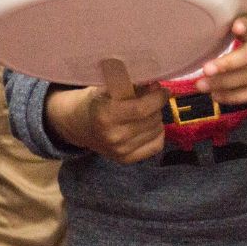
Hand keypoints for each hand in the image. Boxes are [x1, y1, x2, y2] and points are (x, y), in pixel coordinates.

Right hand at [45, 84, 166, 163]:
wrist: (83, 125)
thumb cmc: (99, 101)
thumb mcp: (111, 86)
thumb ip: (134, 86)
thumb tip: (157, 87)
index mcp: (105, 115)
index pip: (141, 109)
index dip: (157, 98)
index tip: (164, 89)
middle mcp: (113, 137)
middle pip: (151, 119)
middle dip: (156, 106)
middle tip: (151, 99)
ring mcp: (120, 151)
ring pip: (157, 131)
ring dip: (156, 118)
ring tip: (146, 112)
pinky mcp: (127, 160)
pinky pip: (156, 145)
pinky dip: (157, 133)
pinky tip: (148, 126)